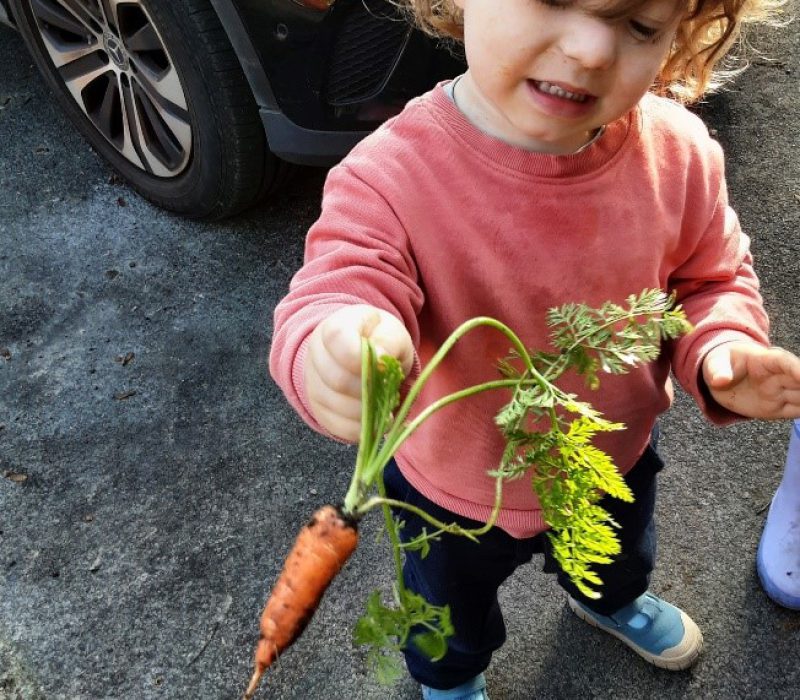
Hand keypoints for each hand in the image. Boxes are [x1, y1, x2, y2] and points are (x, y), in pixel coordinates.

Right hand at [304, 305, 413, 440]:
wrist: (360, 350)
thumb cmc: (378, 339)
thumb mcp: (391, 331)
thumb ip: (389, 341)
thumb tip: (382, 360)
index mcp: (333, 327)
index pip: (337, 340)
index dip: (361, 358)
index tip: (383, 365)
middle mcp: (315, 355)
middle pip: (337, 379)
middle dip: (370, 389)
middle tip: (389, 389)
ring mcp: (312, 383)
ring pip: (336, 405)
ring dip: (368, 411)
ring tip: (385, 404)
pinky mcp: (318, 409)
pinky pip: (336, 425)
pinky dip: (361, 428)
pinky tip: (376, 419)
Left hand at [702, 342, 799, 418]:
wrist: (721, 377)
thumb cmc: (721, 362)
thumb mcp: (714, 362)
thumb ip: (718, 371)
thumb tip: (720, 381)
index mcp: (766, 360)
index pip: (786, 363)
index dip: (797, 369)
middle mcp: (780, 376)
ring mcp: (781, 392)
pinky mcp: (778, 408)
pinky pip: (796, 411)